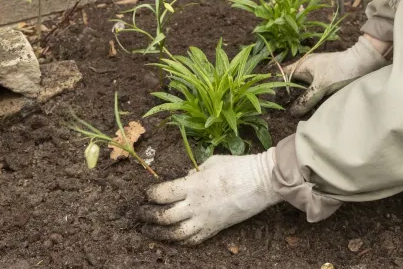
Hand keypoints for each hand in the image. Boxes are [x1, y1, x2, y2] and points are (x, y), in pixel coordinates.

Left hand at [137, 148, 281, 244]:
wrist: (262, 182)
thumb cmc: (238, 166)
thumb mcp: (211, 162)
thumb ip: (193, 173)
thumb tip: (183, 179)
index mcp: (193, 185)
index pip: (162, 194)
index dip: (149, 195)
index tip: (145, 194)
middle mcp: (196, 205)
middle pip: (163, 217)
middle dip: (147, 216)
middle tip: (139, 214)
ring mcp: (206, 219)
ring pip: (175, 234)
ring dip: (159, 234)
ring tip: (149, 231)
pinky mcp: (215, 228)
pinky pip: (193, 240)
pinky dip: (180, 241)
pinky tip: (173, 238)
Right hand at [284, 35, 388, 116]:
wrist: (364, 62)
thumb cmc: (340, 70)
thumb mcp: (321, 86)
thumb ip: (306, 99)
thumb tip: (292, 112)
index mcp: (302, 65)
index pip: (283, 75)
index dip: (276, 86)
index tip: (272, 99)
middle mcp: (307, 69)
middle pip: (291, 83)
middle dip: (287, 95)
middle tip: (282, 109)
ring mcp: (316, 75)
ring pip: (302, 89)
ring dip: (299, 98)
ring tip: (292, 111)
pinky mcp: (325, 81)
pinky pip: (312, 91)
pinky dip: (309, 99)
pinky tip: (307, 108)